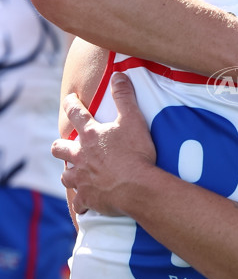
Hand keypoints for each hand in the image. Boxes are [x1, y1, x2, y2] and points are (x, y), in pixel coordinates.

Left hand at [52, 73, 155, 215]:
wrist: (137, 186)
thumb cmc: (135, 153)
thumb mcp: (133, 119)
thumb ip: (124, 96)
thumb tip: (118, 75)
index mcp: (90, 135)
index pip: (76, 113)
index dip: (71, 103)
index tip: (69, 99)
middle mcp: (80, 156)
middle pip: (60, 148)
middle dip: (61, 145)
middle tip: (66, 145)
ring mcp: (82, 178)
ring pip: (66, 176)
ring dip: (69, 174)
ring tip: (76, 174)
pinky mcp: (87, 198)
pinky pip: (79, 202)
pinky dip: (81, 202)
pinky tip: (84, 203)